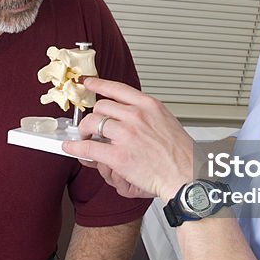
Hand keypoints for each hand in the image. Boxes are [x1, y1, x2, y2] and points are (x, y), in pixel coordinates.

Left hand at [62, 77, 193, 200]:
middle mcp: (137, 116)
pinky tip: (72, 148)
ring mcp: (126, 135)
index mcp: (150, 106)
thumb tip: (128, 117)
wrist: (187, 176)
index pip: (118, 88)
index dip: (99, 84)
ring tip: (85, 139)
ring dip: (84, 131)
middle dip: (93, 117)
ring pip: (92, 123)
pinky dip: (76, 147)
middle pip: (102, 107)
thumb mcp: (167, 122)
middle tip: (91, 126)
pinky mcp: (118, 156)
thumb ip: (147, 116)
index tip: (88, 83)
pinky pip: (88, 147)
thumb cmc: (181, 155)